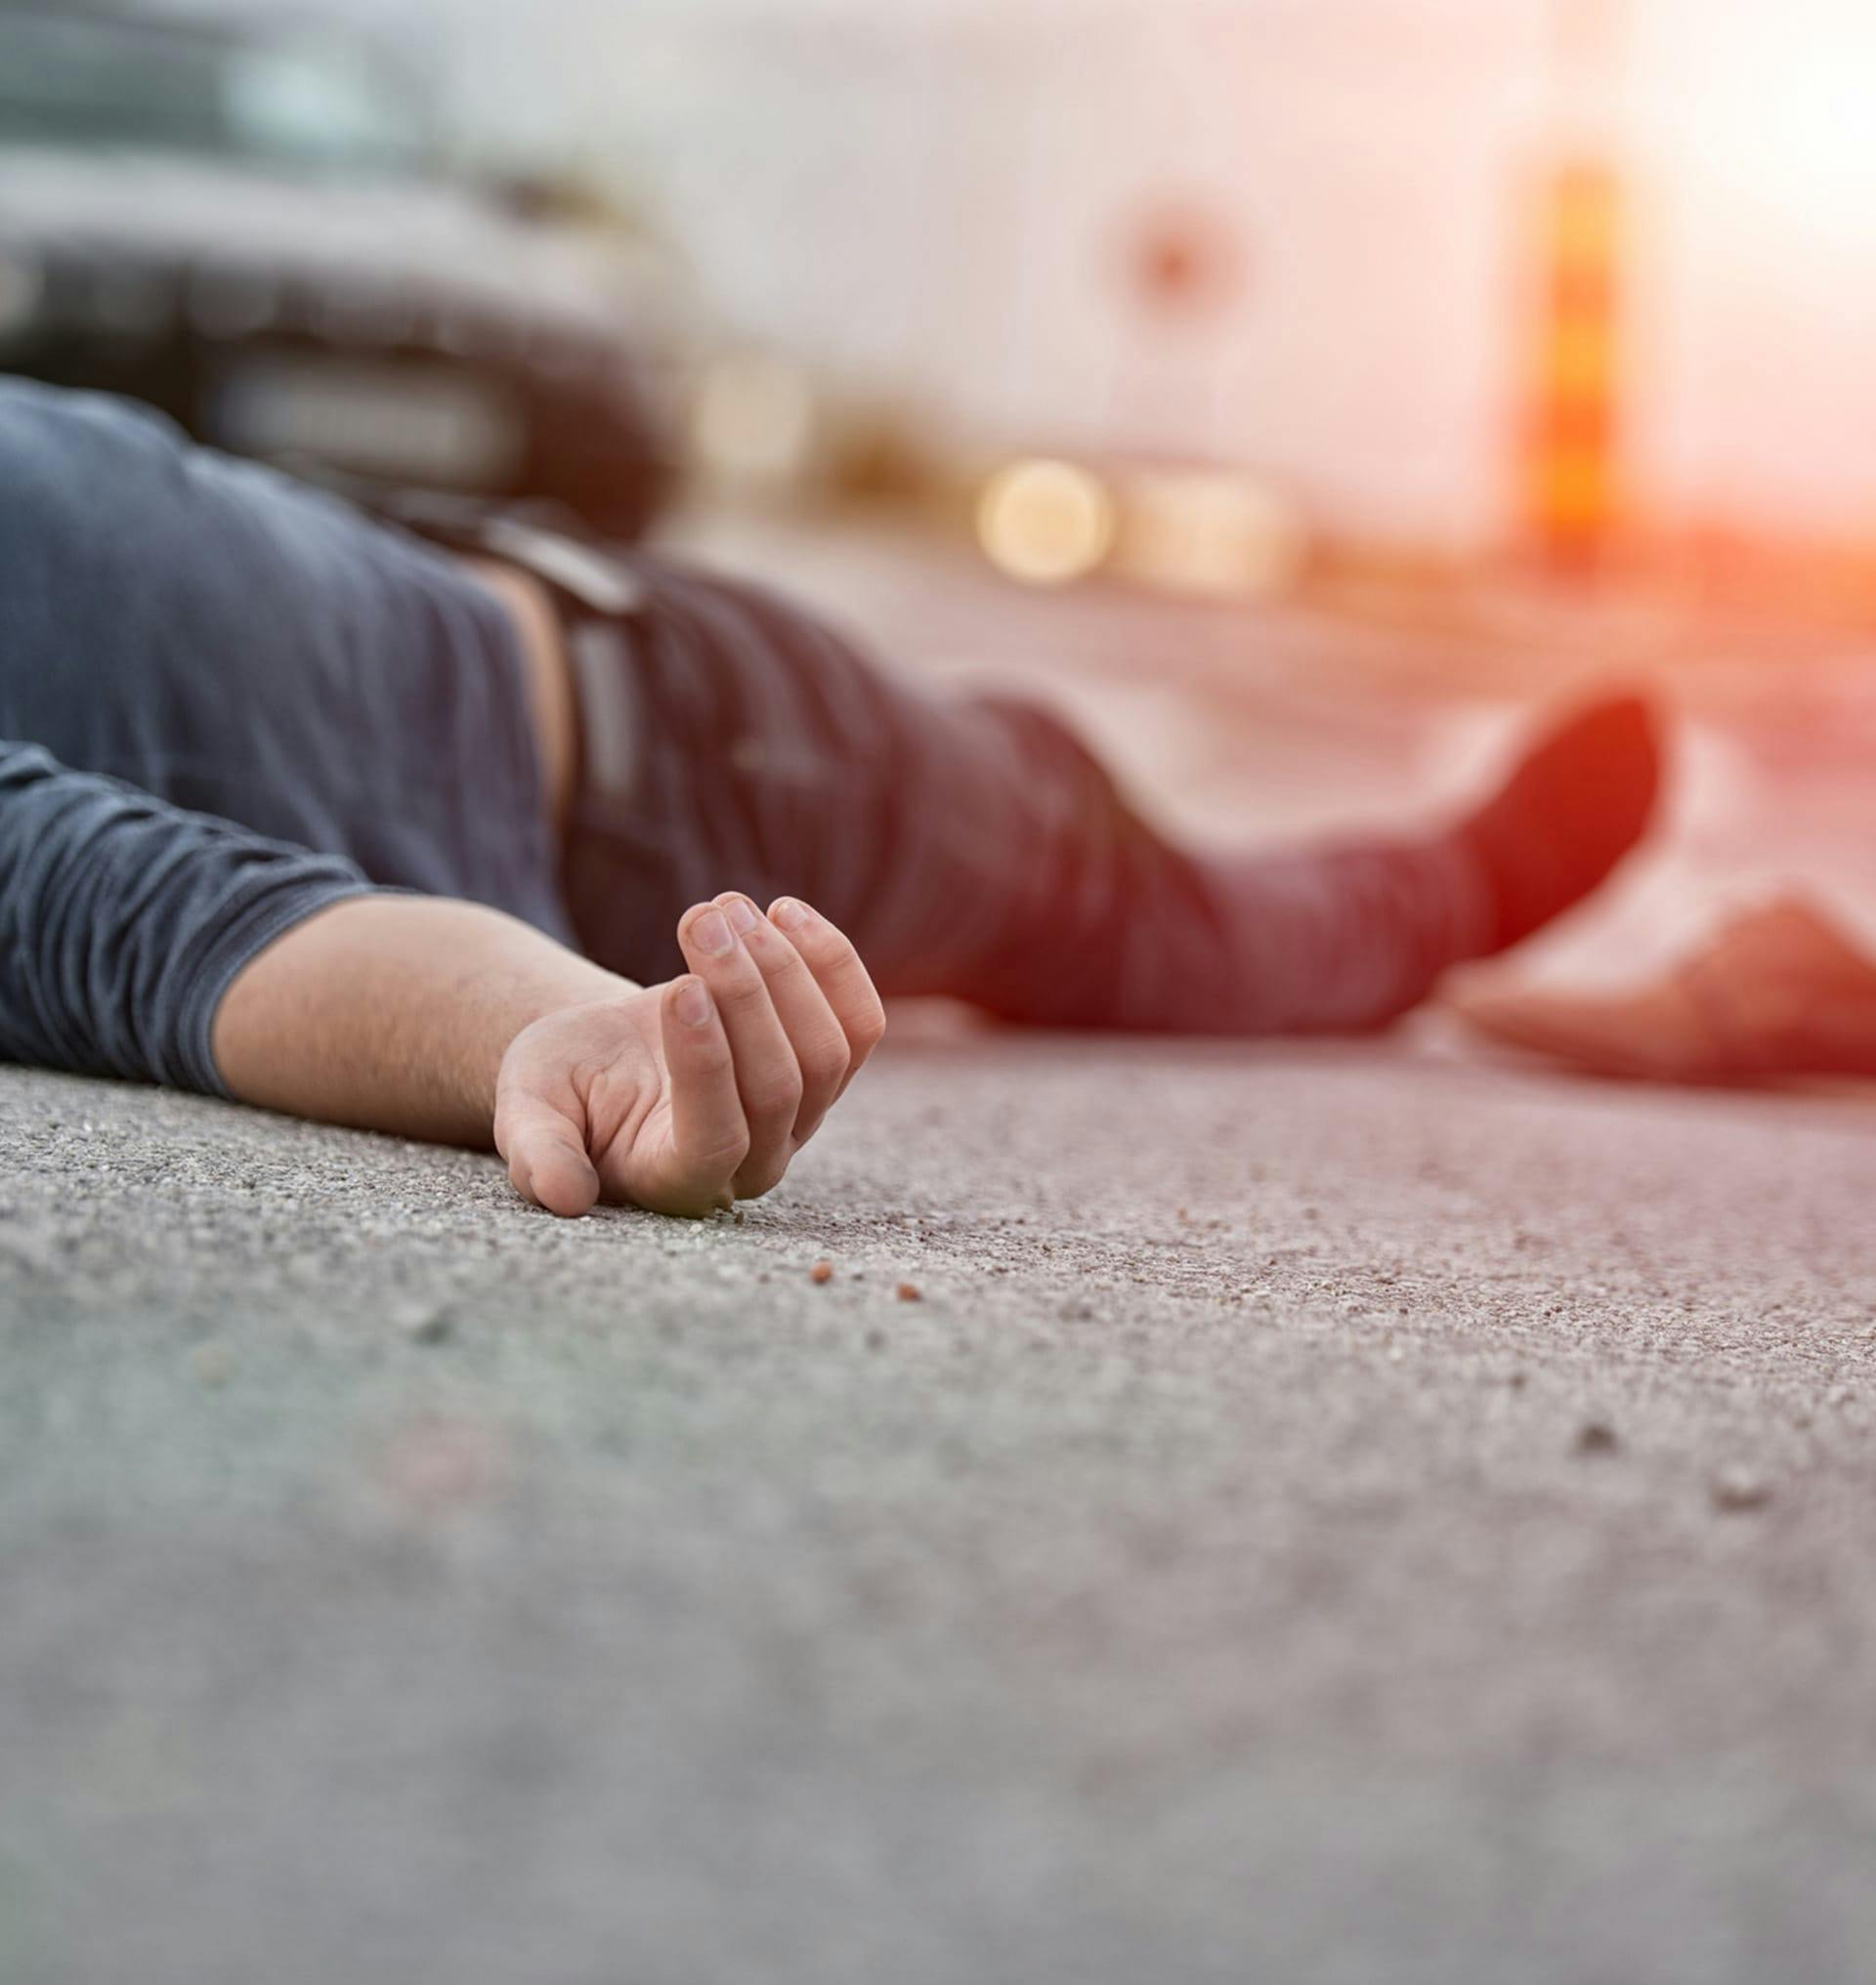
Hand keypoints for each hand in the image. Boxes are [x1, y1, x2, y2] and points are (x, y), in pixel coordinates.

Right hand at [493, 894, 885, 1217]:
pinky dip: (834, 965)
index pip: (715, 1136)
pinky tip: (785, 913)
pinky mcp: (829, 1070)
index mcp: (675, 1179)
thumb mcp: (529, 1113)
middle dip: (744, 993)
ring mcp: (802, 1119)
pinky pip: (860, 1024)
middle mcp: (752, 1162)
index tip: (678, 987)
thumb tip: (563, 1197)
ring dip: (784, 968)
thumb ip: (539, 1155)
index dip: (706, 1064)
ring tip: (727, 907)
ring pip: (827, 1052)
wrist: (609, 1059)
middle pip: (779, 1086)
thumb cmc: (563, 1085)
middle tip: (702, 919)